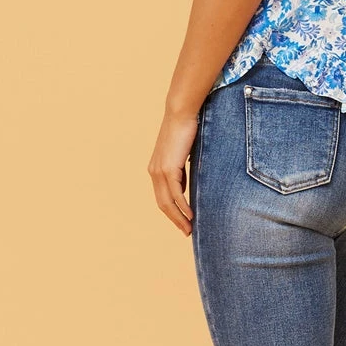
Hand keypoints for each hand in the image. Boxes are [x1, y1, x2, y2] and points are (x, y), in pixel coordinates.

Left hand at [148, 108, 199, 234]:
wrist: (180, 114)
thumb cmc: (185, 131)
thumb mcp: (182, 155)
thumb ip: (182, 172)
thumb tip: (185, 187)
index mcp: (156, 170)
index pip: (162, 197)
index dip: (172, 212)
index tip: (184, 222)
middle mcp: (154, 172)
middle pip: (163, 204)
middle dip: (175, 220)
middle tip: (187, 231)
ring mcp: (160, 171)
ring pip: (168, 202)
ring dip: (179, 217)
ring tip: (189, 228)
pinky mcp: (168, 168)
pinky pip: (175, 194)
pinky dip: (183, 207)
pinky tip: (190, 215)